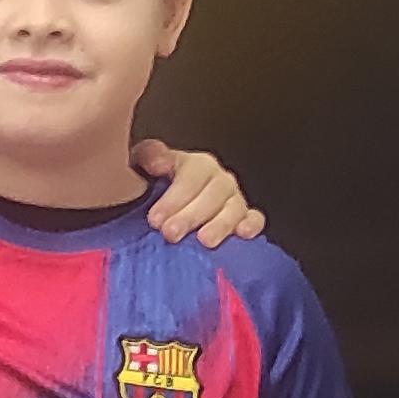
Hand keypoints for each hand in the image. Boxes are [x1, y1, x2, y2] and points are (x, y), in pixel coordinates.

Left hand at [133, 140, 265, 244]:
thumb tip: (159, 163)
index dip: (174, 198)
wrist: (162, 204)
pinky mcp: (245, 217)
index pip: (190, 176)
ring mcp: (234, 198)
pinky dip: (251, 225)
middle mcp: (218, 180)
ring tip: (204, 240)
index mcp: (196, 165)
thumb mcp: (144, 165)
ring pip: (234, 207)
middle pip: (212, 195)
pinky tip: (242, 234)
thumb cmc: (154, 185)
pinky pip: (255, 218)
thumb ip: (149, 157)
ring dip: (220, 224)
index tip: (155, 219)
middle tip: (171, 233)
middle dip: (191, 215)